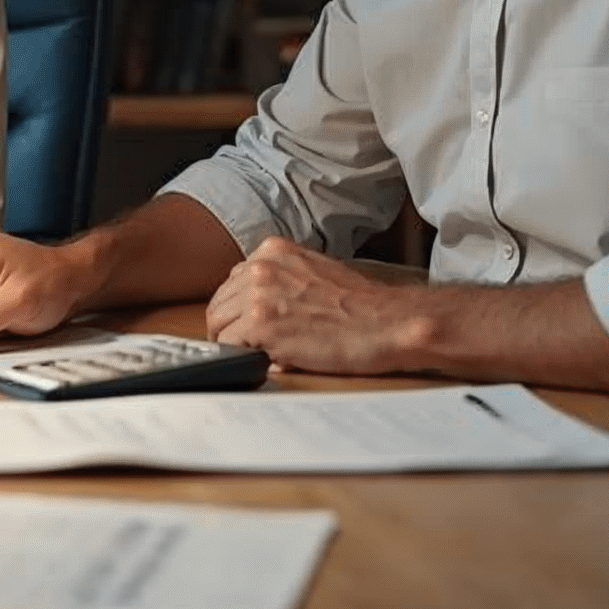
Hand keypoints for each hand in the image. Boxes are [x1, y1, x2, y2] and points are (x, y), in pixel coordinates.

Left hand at [205, 236, 424, 375]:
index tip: (244, 324)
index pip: (233, 280)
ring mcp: (259, 293)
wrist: (390, 323)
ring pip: (218, 323)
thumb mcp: (313, 274)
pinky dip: (244, 355)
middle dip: (229, 326)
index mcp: (273, 250)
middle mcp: (262, 266)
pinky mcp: (262, 323)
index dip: (237, 308)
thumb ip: (280, 281)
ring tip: (260, 354)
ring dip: (235, 342)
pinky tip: (269, 358)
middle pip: (219, 301)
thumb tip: (257, 306)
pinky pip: (229, 344)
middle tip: (246, 346)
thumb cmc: (363, 307)